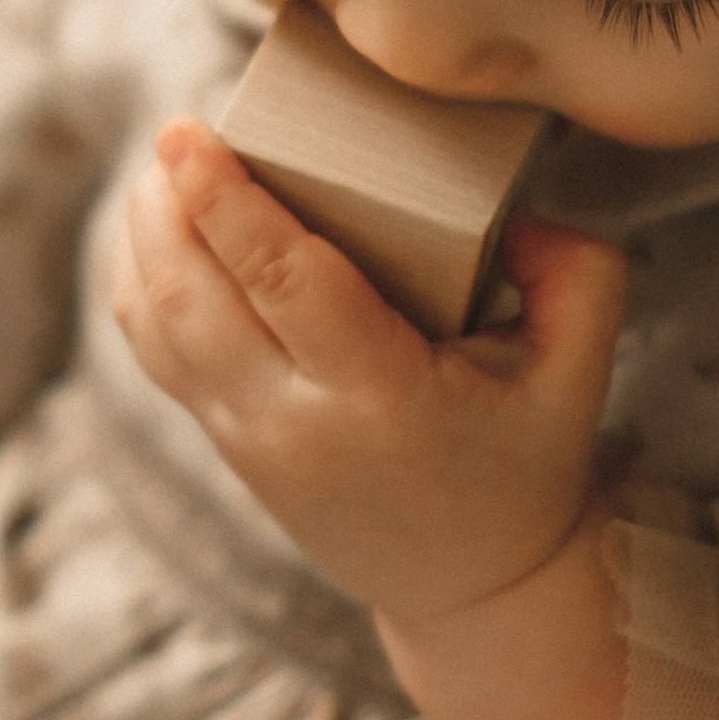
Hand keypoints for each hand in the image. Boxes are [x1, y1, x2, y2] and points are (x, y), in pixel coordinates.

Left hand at [110, 120, 626, 626]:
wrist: (475, 591)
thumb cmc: (526, 464)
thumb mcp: (581, 371)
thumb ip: (579, 272)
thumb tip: (517, 204)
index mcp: (383, 395)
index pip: (285, 284)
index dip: (226, 203)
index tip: (188, 134)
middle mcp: (298, 420)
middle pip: (191, 298)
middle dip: (165, 204)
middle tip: (174, 127)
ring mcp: (250, 439)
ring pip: (156, 327)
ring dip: (141, 239)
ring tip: (159, 169)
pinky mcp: (227, 446)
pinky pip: (156, 354)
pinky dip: (137, 284)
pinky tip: (153, 230)